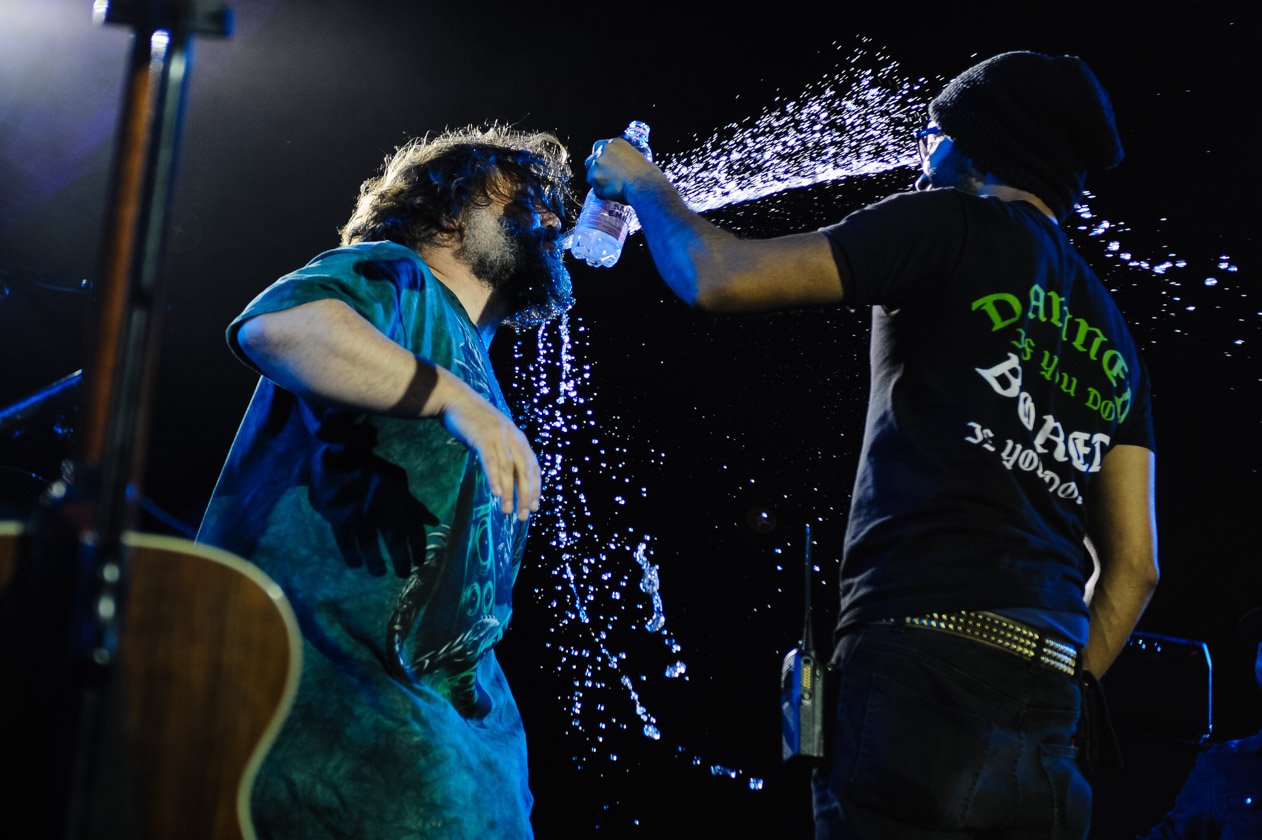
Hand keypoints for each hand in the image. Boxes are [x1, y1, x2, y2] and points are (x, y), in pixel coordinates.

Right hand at [436, 373, 539, 520]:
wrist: (454, 399)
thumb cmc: (473, 421)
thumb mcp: (494, 436)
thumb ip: (503, 452)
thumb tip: (508, 477)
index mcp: (518, 438)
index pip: (533, 466)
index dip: (535, 487)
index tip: (534, 507)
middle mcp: (512, 436)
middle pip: (525, 470)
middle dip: (526, 495)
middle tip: (523, 515)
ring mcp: (498, 435)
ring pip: (509, 468)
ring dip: (510, 492)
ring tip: (508, 511)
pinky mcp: (483, 436)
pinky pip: (491, 461)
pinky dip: (495, 478)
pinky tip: (497, 493)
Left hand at [585, 137, 661, 202]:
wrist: (644, 183)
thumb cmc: (646, 174)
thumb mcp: (636, 159)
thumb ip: (622, 160)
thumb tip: (619, 169)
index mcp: (615, 143)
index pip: (600, 147)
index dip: (601, 158)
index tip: (604, 166)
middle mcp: (604, 150)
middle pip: (591, 160)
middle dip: (595, 170)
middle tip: (605, 180)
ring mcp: (598, 163)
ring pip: (591, 176)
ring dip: (599, 183)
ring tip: (613, 189)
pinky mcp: (594, 176)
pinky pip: (595, 188)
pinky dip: (602, 193)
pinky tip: (613, 194)